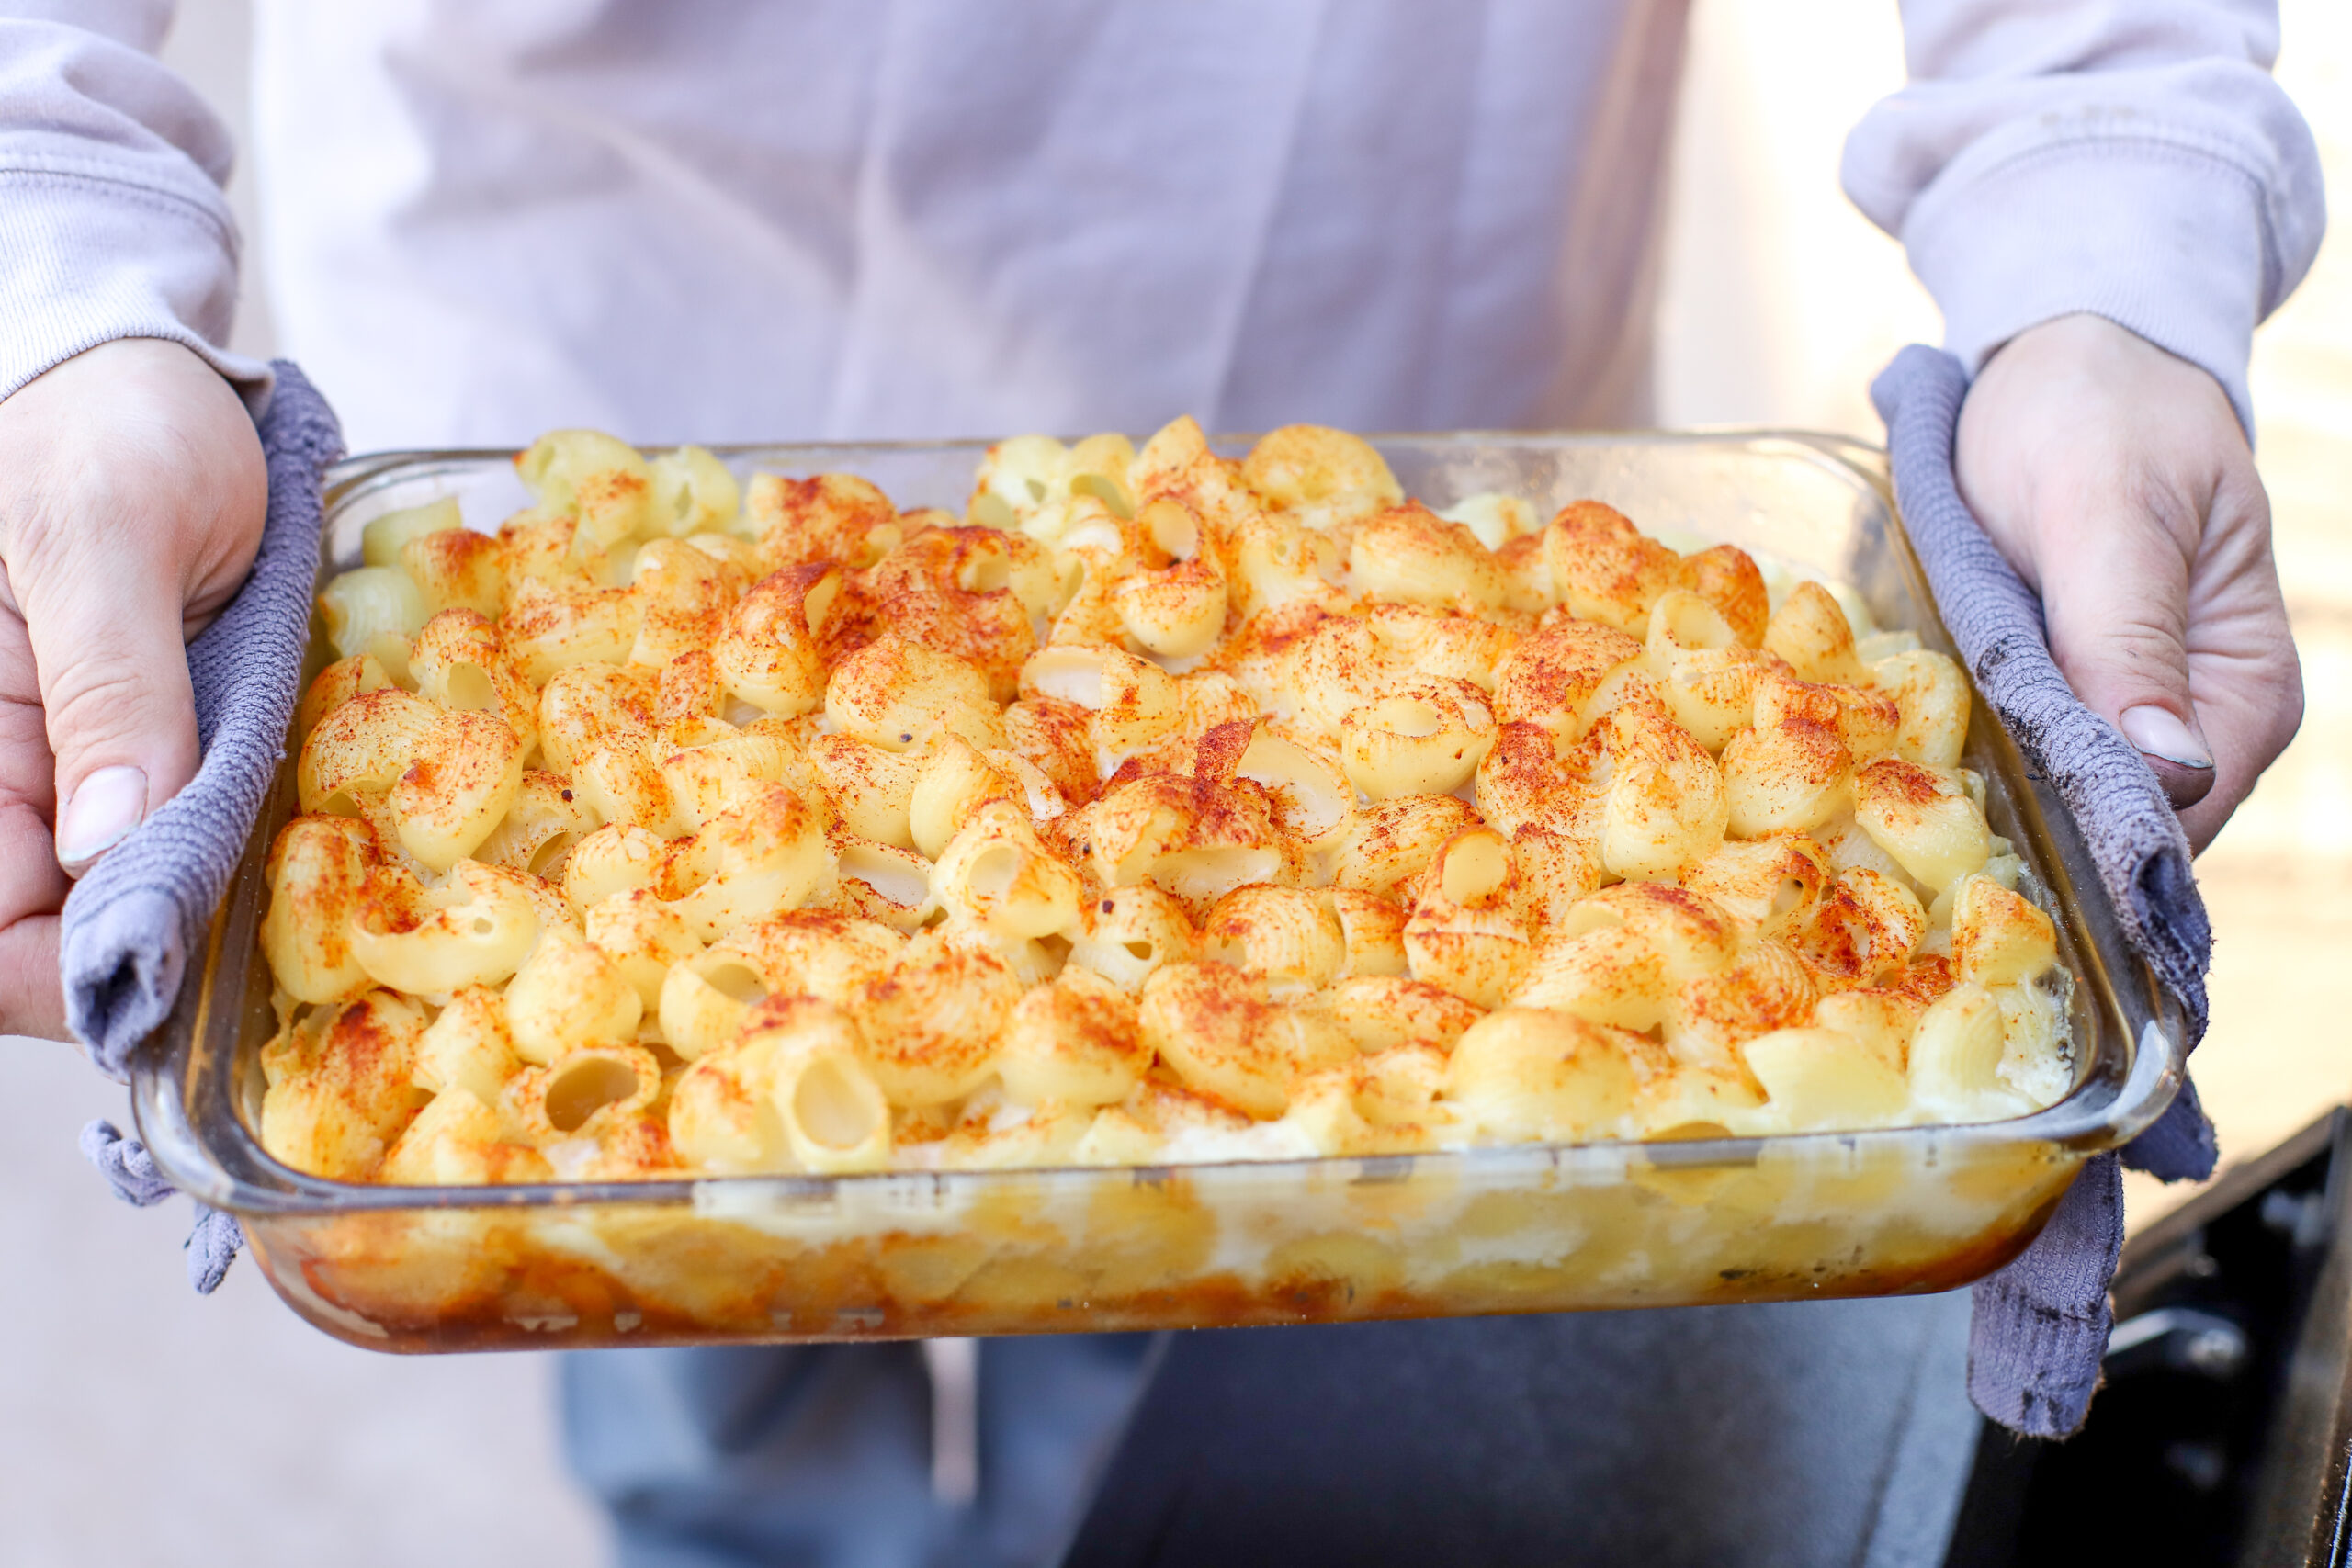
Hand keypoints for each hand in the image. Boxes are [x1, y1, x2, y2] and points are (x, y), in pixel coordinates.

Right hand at [0, 339, 266, 1037]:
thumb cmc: (107, 424)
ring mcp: (65, 766)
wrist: (139, 365)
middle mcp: (6, 770)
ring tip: (299, 900)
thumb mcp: (110, 536)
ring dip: (202, 914)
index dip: (75, 973)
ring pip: (119, 900)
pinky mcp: (132, 749)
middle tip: (282, 941)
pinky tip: (290, 851)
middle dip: (157, 954)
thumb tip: (108, 845)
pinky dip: (225, 858)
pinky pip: (168, 839)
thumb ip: (112, 684)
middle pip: (51, 935)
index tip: (191, 971)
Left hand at [1955, 313, 2300, 852]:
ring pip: (2061, 802)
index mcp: (2248, 689)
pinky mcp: (2060, 697)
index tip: (1992, 827)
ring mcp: (2125, 715)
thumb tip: (2167, 771)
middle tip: (1912, 815)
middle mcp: (2200, 723)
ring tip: (1902, 786)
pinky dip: (1970, 758)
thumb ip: (2129, 636)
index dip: (2092, 833)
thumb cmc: (2097, 415)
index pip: (2180, 814)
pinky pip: (2020, 759)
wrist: (2063, 359)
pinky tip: (1910, 751)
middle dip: (2028, 827)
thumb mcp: (2104, 508)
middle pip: (2117, 825)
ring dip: (1988, 799)